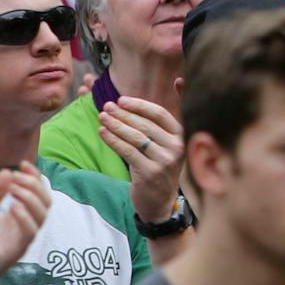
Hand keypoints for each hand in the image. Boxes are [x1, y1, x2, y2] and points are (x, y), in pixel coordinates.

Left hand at [0, 164, 52, 284]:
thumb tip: (7, 172)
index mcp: (20, 215)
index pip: (38, 192)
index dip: (35, 176)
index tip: (23, 164)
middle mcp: (26, 224)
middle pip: (46, 200)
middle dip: (34, 184)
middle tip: (17, 177)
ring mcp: (24, 237)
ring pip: (42, 214)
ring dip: (30, 197)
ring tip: (14, 189)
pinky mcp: (18, 248)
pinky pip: (30, 231)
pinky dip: (25, 216)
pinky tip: (13, 206)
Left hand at [100, 96, 186, 222]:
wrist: (160, 204)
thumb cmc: (161, 168)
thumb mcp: (171, 142)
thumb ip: (170, 116)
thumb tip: (179, 80)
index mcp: (183, 136)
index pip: (160, 114)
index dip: (139, 105)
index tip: (121, 100)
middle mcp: (176, 148)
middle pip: (145, 125)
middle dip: (123, 114)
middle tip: (106, 106)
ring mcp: (164, 162)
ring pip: (135, 137)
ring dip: (115, 125)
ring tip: (101, 117)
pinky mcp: (149, 173)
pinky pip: (127, 151)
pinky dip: (113, 140)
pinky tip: (102, 133)